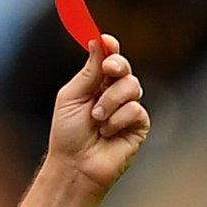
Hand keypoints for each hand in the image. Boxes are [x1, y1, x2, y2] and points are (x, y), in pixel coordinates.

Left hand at [46, 33, 149, 195]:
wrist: (75, 166)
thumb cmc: (68, 134)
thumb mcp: (72, 97)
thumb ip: (88, 71)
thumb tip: (97, 41)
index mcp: (95, 84)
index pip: (107, 58)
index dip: (109, 47)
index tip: (106, 40)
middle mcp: (113, 94)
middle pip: (124, 67)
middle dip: (117, 65)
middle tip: (109, 70)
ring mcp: (127, 108)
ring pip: (131, 86)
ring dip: (111, 101)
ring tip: (97, 118)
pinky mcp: (139, 125)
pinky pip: (135, 109)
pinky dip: (118, 119)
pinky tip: (107, 132)